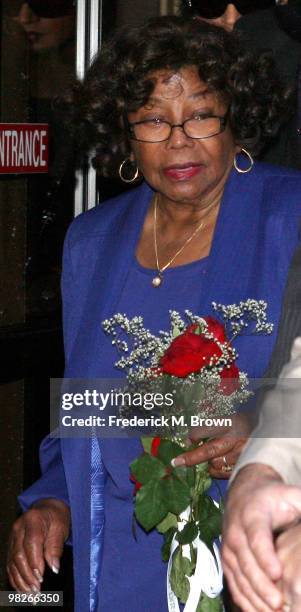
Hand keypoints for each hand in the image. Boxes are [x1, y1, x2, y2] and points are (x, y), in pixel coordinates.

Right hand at [7, 499, 69, 592]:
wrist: (46, 509)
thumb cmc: (56, 518)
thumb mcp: (60, 528)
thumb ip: (56, 547)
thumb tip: (54, 568)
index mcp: (32, 520)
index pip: (31, 543)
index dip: (35, 562)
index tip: (42, 578)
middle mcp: (18, 528)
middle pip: (19, 555)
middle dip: (27, 576)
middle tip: (37, 591)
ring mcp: (12, 537)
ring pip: (12, 563)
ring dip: (21, 581)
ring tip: (31, 595)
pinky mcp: (11, 546)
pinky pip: (10, 564)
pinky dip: (15, 578)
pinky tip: (22, 589)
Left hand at [171, 414, 249, 477]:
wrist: (273, 433)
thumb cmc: (246, 425)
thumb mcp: (230, 419)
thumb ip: (210, 428)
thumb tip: (190, 440)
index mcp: (232, 423)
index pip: (207, 428)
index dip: (194, 435)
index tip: (186, 441)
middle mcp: (237, 438)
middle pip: (210, 450)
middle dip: (192, 457)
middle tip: (177, 462)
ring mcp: (242, 454)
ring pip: (217, 464)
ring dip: (209, 463)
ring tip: (211, 459)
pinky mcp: (246, 466)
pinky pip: (224, 473)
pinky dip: (217, 471)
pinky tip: (218, 466)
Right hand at [222, 465, 300, 611]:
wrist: (244, 495)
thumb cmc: (273, 498)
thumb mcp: (291, 495)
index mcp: (252, 515)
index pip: (256, 537)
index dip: (265, 556)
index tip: (277, 573)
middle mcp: (235, 532)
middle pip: (246, 562)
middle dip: (261, 585)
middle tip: (279, 603)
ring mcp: (229, 549)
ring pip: (238, 577)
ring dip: (255, 598)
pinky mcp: (227, 562)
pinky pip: (234, 585)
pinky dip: (245, 602)